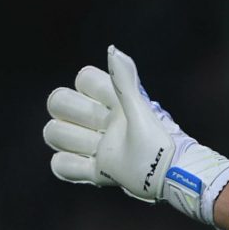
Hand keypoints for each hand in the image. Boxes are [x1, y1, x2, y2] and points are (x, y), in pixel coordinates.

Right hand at [44, 46, 228, 224]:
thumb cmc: (161, 144)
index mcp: (115, 101)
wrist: (173, 179)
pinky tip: (95, 168)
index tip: (112, 106)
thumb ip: (125, 82)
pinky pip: (61, 165)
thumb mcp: (141, 112)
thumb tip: (112, 49)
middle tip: (103, 129)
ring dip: (73, 142)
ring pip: (55, 132)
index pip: (83, 78)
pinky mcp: (97, 170)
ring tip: (99, 151)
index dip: (91, 89)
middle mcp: (102, 120)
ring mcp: (97, 145)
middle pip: (58, 103)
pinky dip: (71, 167)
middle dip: (76, 116)